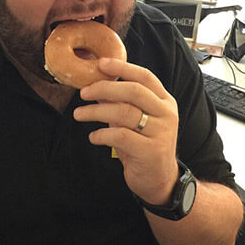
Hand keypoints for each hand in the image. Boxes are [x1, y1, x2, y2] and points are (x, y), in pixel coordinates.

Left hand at [73, 57, 179, 204]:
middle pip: (133, 91)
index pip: (145, 77)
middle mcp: (166, 113)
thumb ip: (122, 102)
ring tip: (79, 114)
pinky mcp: (151, 151)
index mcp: (164, 101)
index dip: (122, 68)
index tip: (101, 64)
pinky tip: (92, 137)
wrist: (159, 180)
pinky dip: (101, 134)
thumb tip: (96, 85)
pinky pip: (120, 136)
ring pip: (124, 112)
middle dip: (104, 88)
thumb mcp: (136, 120)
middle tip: (83, 93)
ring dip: (96, 112)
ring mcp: (161, 132)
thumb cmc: (144, 145)